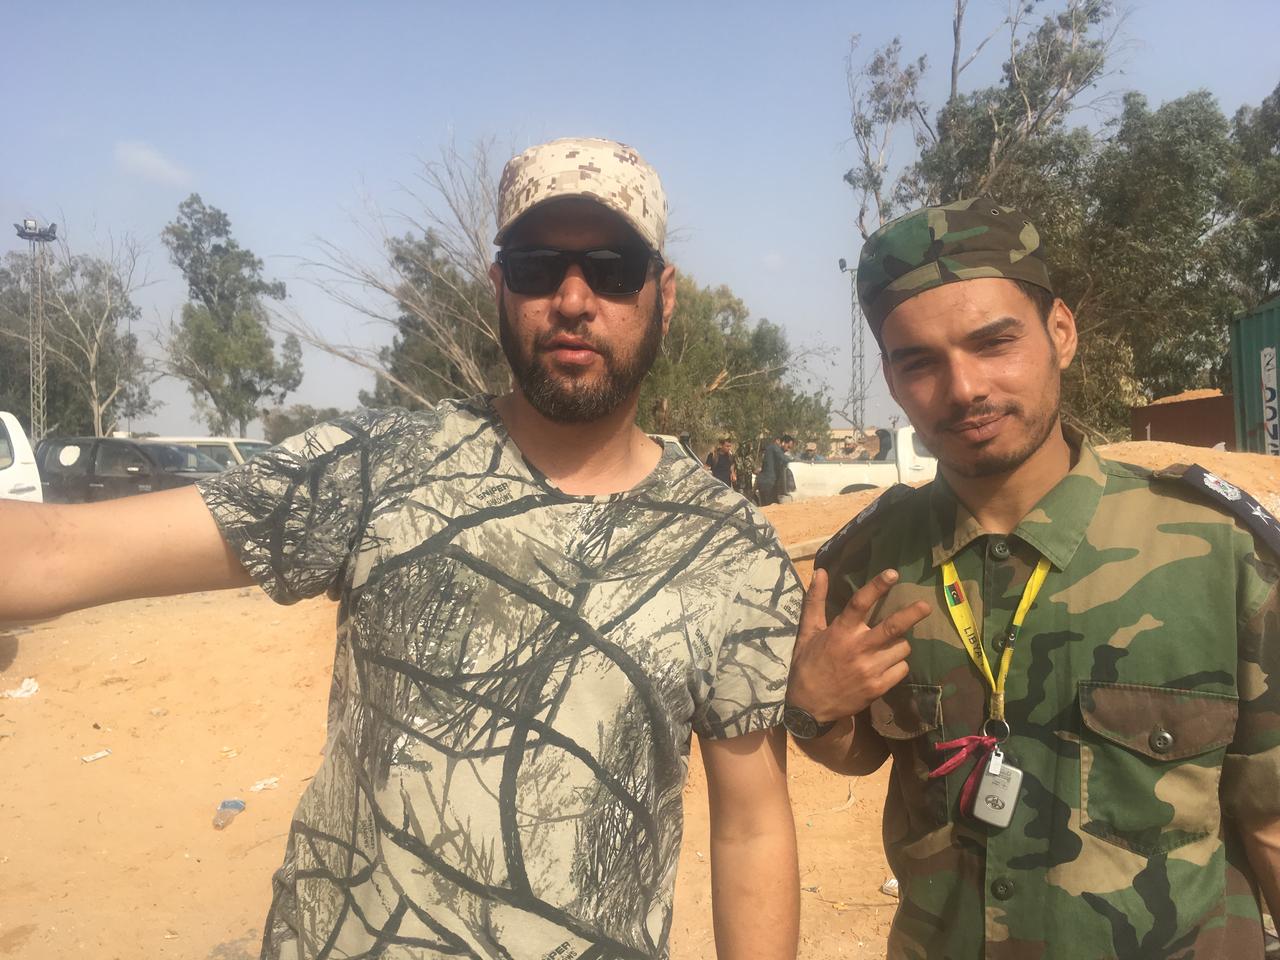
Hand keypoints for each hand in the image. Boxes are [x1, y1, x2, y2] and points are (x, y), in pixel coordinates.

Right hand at [786, 568, 928, 722]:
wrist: (808, 706)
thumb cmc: (808, 664)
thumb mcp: (807, 631)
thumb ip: (815, 600)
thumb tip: (820, 571)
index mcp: (840, 632)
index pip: (860, 603)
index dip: (877, 586)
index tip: (893, 573)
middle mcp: (857, 649)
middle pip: (892, 628)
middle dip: (911, 615)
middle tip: (926, 605)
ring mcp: (870, 670)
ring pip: (901, 648)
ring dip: (900, 644)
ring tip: (889, 645)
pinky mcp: (878, 687)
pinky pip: (902, 669)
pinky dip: (899, 664)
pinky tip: (887, 665)